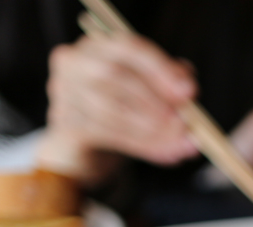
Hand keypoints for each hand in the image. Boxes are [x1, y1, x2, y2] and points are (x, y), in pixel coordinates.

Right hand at [37, 33, 198, 184]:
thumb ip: (167, 84)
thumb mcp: (147, 92)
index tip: (189, 92)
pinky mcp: (66, 126)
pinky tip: (166, 154)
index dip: (161, 69)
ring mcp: (64, 94)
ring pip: (111, 110)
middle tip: (185, 123)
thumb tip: (188, 90)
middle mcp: (74, 62)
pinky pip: (107, 135)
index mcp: (99, 45)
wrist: (85, 149)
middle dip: (156, 102)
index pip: (129, 47)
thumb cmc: (122, 111)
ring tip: (180, 145)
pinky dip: (142, 146)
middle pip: (115, 76)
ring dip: (152, 130)